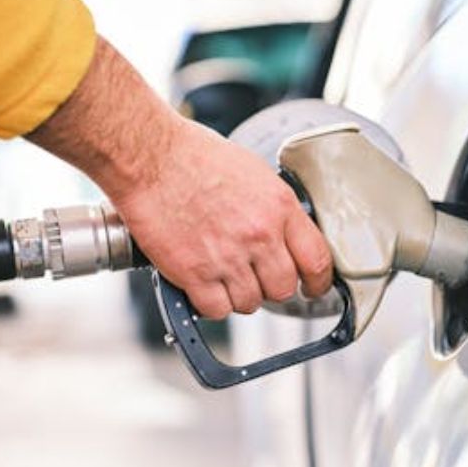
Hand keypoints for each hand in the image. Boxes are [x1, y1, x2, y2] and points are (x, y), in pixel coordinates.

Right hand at [111, 118, 333, 318]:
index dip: (318, 282)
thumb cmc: (194, 156)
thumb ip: (275, 209)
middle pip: (283, 289)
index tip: (312, 288)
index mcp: (280, 208)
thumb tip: (286, 235)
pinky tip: (204, 285)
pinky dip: (211, 303)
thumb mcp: (255, 174)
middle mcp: (260, 235)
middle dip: (271, 287)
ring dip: (239, 295)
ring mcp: (228, 257)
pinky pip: (216, 310)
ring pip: (250, 303)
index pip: (317, 261)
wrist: (150, 157)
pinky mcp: (194, 272)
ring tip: (223, 275)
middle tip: (256, 277)